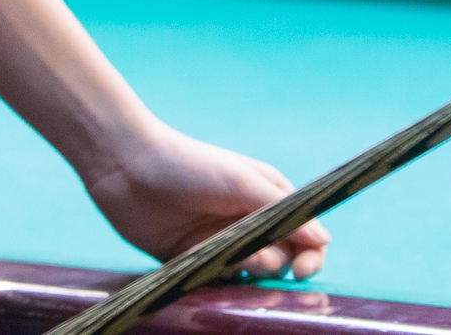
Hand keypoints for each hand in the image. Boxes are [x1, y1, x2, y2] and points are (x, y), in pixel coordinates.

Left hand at [80, 120, 330, 281]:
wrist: (126, 168)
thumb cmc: (189, 165)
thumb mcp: (241, 181)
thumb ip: (283, 211)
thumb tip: (324, 239)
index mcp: (267, 198)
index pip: (307, 235)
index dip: (311, 255)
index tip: (301, 269)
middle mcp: (248, 222)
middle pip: (283, 260)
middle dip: (277, 265)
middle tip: (256, 260)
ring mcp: (221, 243)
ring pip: (250, 275)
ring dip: (246, 273)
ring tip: (225, 257)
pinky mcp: (193, 261)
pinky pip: (216, 283)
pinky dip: (217, 282)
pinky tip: (203, 266)